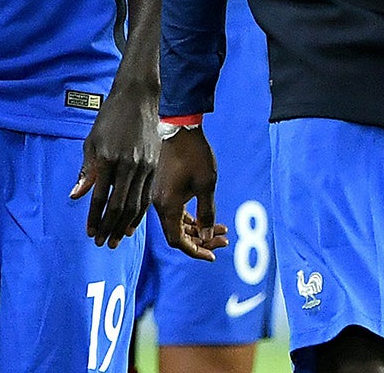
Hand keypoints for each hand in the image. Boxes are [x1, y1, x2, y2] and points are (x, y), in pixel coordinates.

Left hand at [72, 80, 157, 248]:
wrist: (137, 98)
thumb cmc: (110, 119)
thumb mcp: (92, 142)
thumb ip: (86, 171)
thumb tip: (76, 196)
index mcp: (108, 160)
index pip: (99, 198)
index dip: (94, 219)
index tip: (90, 233)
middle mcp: (128, 165)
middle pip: (119, 206)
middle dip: (109, 228)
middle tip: (102, 243)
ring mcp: (144, 165)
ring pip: (135, 203)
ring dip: (125, 225)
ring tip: (117, 240)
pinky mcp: (154, 164)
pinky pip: (147, 194)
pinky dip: (140, 212)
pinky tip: (133, 224)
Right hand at [152, 128, 228, 262]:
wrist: (180, 128)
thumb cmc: (194, 155)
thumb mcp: (206, 185)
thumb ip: (207, 213)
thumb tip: (207, 237)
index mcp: (167, 206)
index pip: (177, 240)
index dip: (195, 251)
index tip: (213, 255)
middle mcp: (159, 205)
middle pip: (178, 234)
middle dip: (201, 240)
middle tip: (224, 240)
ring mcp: (159, 197)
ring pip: (178, 223)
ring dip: (198, 229)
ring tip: (222, 230)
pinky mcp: (163, 189)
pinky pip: (176, 211)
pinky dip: (191, 218)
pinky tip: (206, 218)